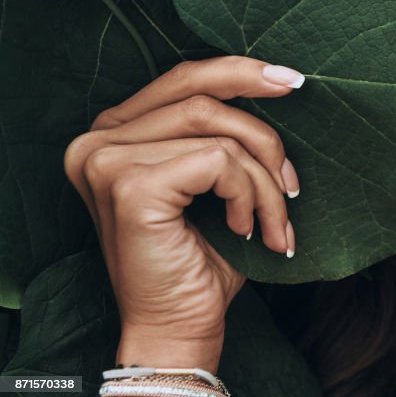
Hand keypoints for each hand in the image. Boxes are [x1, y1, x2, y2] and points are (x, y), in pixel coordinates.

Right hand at [63, 56, 305, 370]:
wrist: (180, 324)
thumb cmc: (204, 255)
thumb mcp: (215, 180)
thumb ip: (222, 132)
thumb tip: (276, 81)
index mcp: (114, 132)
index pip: (182, 79)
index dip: (239, 71)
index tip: (292, 82)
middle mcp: (97, 139)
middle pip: (198, 92)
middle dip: (261, 115)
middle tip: (298, 137)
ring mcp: (107, 160)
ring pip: (219, 132)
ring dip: (264, 176)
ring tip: (276, 217)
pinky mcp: (131, 185)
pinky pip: (220, 161)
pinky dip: (249, 194)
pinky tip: (244, 228)